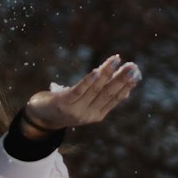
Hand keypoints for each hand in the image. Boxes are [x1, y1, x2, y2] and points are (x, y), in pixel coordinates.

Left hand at [20, 54, 140, 136]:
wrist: (40, 117)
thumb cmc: (65, 106)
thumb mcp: (86, 105)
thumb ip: (102, 99)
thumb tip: (127, 92)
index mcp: (97, 115)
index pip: (115, 99)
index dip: (127, 86)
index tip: (137, 73)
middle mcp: (88, 114)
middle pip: (108, 93)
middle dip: (122, 79)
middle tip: (133, 66)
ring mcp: (76, 110)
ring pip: (95, 89)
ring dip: (107, 73)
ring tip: (117, 60)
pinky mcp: (63, 103)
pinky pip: (78, 90)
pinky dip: (88, 81)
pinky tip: (97, 70)